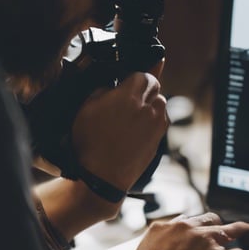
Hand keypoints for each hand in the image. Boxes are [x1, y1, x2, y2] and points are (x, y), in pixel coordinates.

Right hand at [70, 67, 167, 191]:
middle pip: (155, 86)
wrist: (103, 175)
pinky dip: (153, 118)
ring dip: (151, 102)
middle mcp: (148, 108)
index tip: (127, 80)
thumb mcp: (86, 108)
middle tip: (131, 95)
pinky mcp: (159, 137)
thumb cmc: (91, 142)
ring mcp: (156, 124)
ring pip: (161, 102)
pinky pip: (161, 119)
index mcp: (129, 96)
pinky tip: (139, 126)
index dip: (134, 76)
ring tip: (135, 112)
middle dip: (145, 87)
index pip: (143, 74)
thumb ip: (103, 89)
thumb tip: (114, 84)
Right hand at [129, 213, 248, 249]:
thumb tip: (182, 219)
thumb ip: (169, 225)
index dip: (215, 227)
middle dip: (236, 236)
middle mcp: (207, 239)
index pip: (211, 219)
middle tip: (237, 242)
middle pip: (234, 231)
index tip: (217, 233)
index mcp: (189, 228)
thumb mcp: (153, 236)